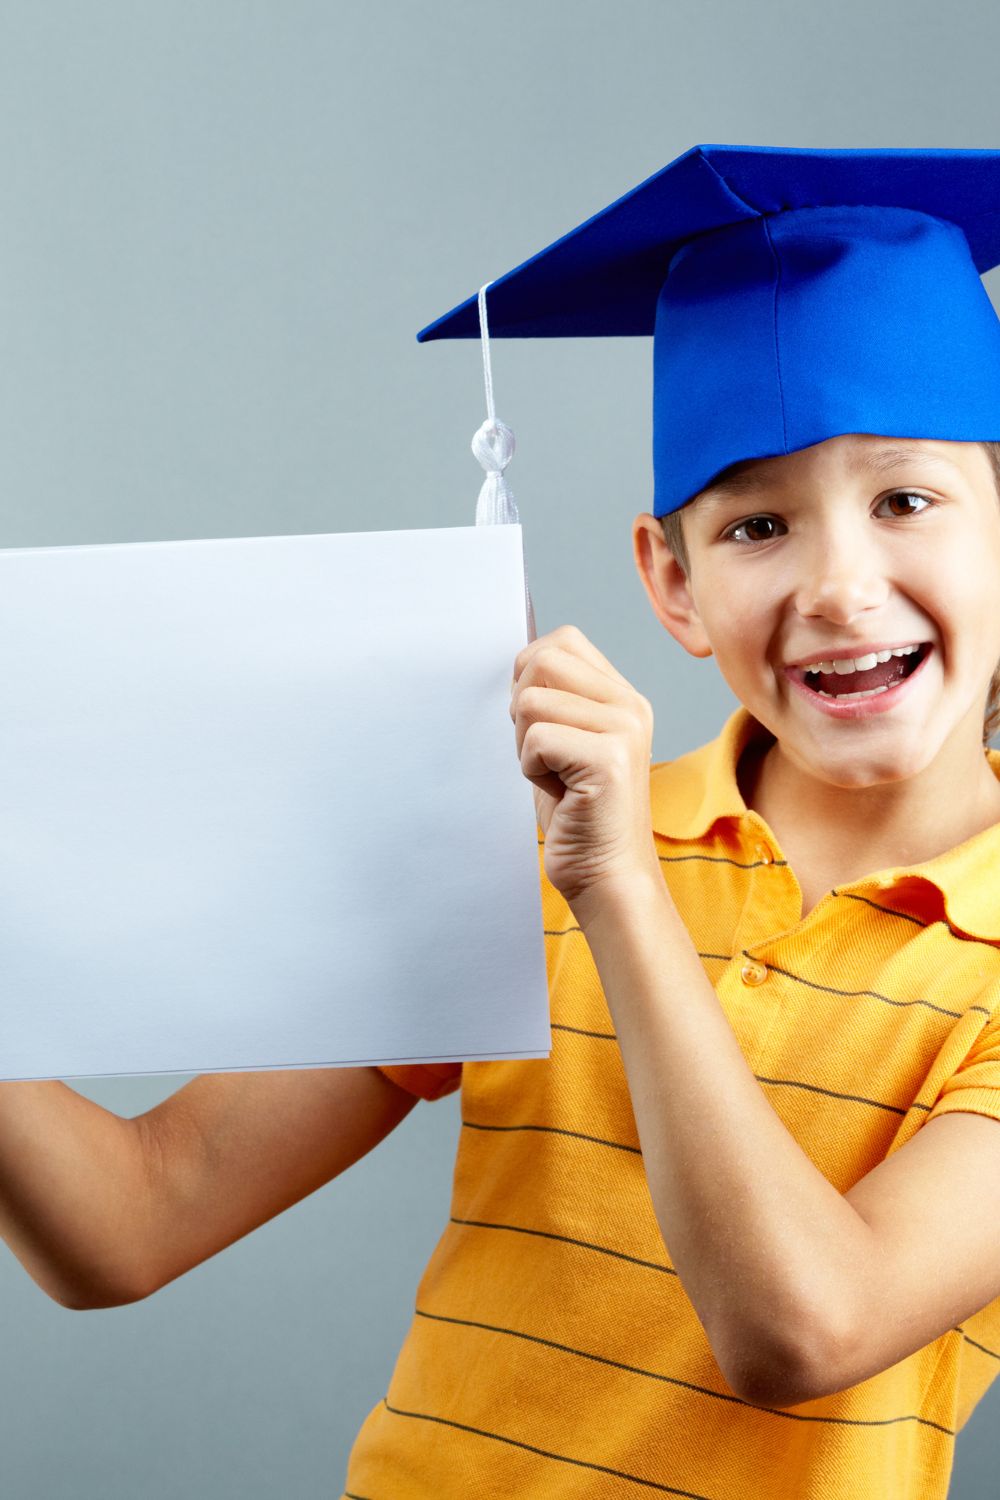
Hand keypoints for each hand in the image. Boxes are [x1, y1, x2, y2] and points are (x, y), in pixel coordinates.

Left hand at [510, 624, 660, 914]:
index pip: (563, 640)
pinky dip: (531, 770)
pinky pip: (536, 739)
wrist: (607, 876)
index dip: (530, 675)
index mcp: (622, 697)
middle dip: (521, 708)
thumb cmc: (578, 815)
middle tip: (542, 752)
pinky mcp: (608, 759)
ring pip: (531, 702)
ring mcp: (623, 729)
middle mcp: (629, 705)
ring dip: (526, 746)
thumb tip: (519, 660)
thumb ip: (552, 700)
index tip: (538, 723)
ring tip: (555, 776)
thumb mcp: (565, 744)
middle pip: (542, 660)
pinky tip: (560, 793)